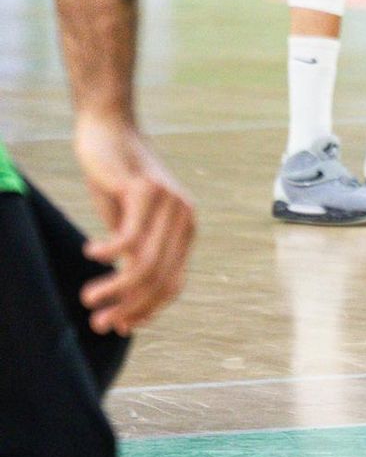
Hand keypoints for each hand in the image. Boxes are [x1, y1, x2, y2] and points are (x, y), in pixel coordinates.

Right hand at [75, 113, 195, 334]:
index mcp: (185, 229)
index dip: (148, 310)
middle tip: (98, 322)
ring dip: (115, 288)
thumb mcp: (127, 225)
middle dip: (128, 307)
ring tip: (89, 297)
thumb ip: (131, 260)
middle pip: (159, 279)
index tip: (119, 326)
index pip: (173, 284)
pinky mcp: (146, 188)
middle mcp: (185, 217)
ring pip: (145, 263)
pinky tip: (90, 251)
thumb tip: (123, 315)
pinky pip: (129, 235)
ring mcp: (169, 202)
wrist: (111, 129)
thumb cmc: (116, 180)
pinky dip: (108, 251)